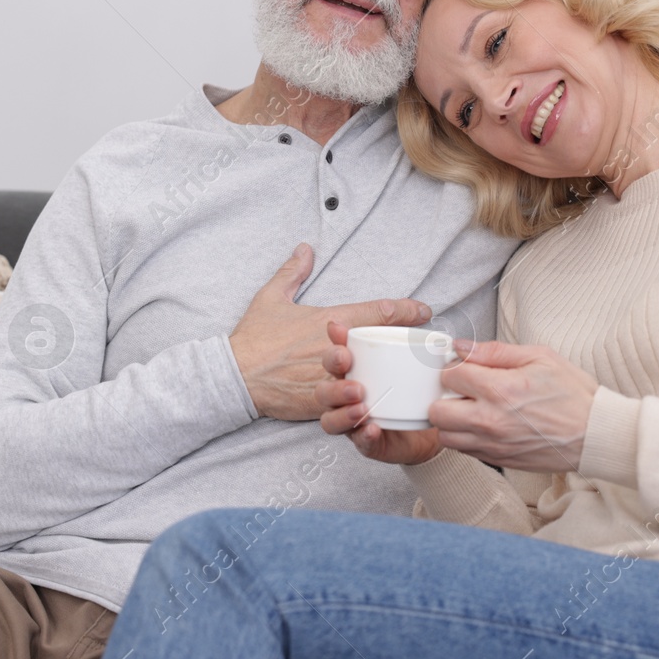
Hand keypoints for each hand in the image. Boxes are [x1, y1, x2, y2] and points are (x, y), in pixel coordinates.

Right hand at [231, 244, 431, 420]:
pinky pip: (344, 407)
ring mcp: (325, 377)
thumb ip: (292, 272)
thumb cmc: (253, 337)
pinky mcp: (316, 403)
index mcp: (327, 321)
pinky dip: (359, 409)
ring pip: (365, 377)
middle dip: (405, 343)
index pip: (375, 311)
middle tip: (426, 344)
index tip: (424, 310)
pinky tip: (373, 410)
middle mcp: (331, 348)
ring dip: (385, 376)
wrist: (233, 374)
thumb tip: (304, 248)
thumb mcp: (271, 297)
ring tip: (403, 378)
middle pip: (379, 345)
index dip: (405, 310)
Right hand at [316, 320, 441, 464]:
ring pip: (330, 420)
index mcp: (349, 372)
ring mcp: (352, 422)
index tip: (339, 331)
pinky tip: (373, 428)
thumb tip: (423, 310)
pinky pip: (359, 442)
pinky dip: (364, 436)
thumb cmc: (410, 384)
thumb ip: (414, 336)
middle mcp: (343, 397)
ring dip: (342, 412)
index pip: (333, 357)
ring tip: (361, 406)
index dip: (333, 344)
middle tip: (354, 381)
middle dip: (334, 385)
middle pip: (323, 392)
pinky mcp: (368, 442)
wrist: (430, 420)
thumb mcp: (411, 355)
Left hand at [429, 340, 597, 472]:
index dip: (454, 366)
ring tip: (470, 408)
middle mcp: (491, 421)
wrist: (596, 435)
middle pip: (437, 411)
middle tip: (461, 389)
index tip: (464, 366)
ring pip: (445, 435)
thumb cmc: (573, 394)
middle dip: (444, 395)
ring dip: (451, 420)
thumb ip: (495, 351)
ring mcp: (493, 444)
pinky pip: (463, 450)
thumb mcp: (539, 357)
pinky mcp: (499, 459)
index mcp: (501, 390)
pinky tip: (482, 424)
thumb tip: (462, 347)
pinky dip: (464, 437)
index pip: (450, 375)